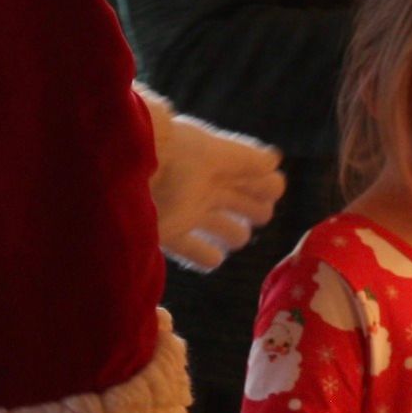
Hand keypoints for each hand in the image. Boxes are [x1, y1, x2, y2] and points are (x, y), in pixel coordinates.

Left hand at [147, 111, 285, 272]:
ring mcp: (190, 211)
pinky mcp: (172, 232)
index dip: (265, 185)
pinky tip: (213, 258)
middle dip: (254, 209)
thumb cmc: (181, 156)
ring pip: (223, 228)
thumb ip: (248, 160)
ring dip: (233, 234)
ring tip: (238, 236)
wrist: (135, 169)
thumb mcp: (220, 154)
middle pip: (240, 202)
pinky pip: (197, 252)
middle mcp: (207, 187)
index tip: (274, 192)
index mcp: (219, 163)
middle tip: (262, 214)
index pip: (250, 174)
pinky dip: (207, 256)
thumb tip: (275, 163)